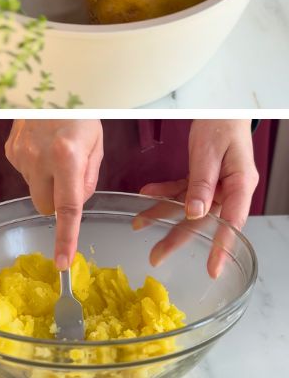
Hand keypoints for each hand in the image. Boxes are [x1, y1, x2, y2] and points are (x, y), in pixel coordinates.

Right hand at [5, 119, 103, 268]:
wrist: (46, 86)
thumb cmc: (77, 110)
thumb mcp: (96, 142)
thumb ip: (89, 177)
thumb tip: (78, 201)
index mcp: (68, 157)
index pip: (68, 208)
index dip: (66, 238)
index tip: (62, 261)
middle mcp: (40, 159)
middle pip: (45, 207)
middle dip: (57, 203)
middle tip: (68, 180)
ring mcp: (20, 155)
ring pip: (35, 189)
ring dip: (47, 180)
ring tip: (55, 151)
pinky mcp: (10, 151)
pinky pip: (24, 173)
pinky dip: (35, 167)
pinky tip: (41, 146)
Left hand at [139, 120, 258, 276]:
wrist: (221, 108)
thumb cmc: (222, 125)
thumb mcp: (209, 153)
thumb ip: (202, 184)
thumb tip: (195, 213)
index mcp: (239, 185)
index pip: (231, 223)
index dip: (221, 247)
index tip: (212, 269)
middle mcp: (230, 190)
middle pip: (202, 220)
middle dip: (177, 238)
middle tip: (156, 257)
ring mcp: (217, 185)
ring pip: (187, 206)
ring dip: (161, 214)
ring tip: (139, 224)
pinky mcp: (204, 178)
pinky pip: (182, 190)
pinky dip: (163, 191)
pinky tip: (146, 194)